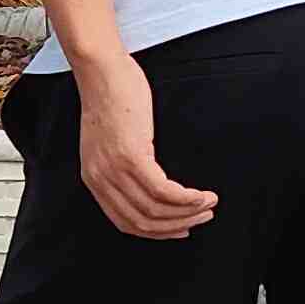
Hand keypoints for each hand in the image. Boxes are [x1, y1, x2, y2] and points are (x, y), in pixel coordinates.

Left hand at [74, 52, 217, 240]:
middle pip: (142, 221)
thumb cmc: (110, 98)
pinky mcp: (131, 155)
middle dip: (177, 225)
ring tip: (209, 204)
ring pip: (155, 209)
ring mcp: (114, 169)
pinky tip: (201, 194)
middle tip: (202, 217)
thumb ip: (121, 167)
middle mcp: (101, 180)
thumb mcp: (108, 142)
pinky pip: (163, 190)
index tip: (180, 229)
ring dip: (188, 212)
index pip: (125, 222)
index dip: (156, 232)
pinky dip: (186, 198)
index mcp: (95, 180)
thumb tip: (148, 184)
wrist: (101, 71)